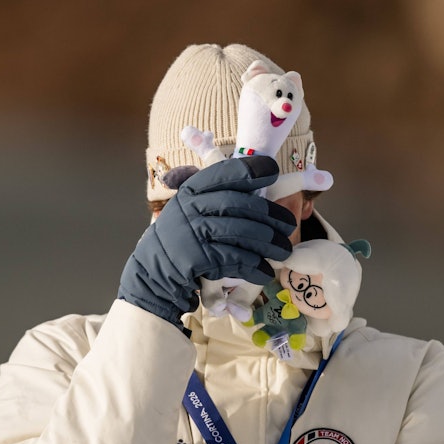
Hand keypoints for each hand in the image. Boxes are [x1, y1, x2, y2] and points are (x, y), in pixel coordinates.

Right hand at [118, 156, 295, 326]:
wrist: (153, 273)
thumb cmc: (182, 238)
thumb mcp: (191, 209)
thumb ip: (215, 194)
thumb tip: (256, 181)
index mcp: (192, 190)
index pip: (225, 172)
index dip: (251, 170)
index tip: (273, 171)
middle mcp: (191, 206)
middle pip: (240, 205)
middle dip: (270, 214)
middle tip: (289, 225)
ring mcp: (193, 232)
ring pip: (241, 232)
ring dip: (268, 243)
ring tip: (284, 251)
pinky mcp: (197, 258)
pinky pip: (235, 259)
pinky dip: (254, 266)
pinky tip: (265, 271)